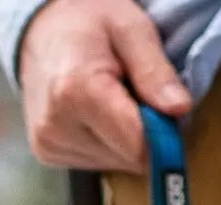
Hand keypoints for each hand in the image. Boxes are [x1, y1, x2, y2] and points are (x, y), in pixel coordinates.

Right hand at [18, 0, 191, 171]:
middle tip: (133, 95)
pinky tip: (95, 115)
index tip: (166, 112)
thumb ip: (155, 70)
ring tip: (111, 102)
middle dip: (145, 134)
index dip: (164, 135)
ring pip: (118, 164)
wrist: (40, 30)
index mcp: (75, 91)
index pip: (139, 146)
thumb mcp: (130, 28)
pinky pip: (98, 163)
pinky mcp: (47, 153)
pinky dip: (107, 143)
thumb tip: (180, 110)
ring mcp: (48, 142)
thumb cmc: (89, 24)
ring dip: (126, 139)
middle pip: (131, 158)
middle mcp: (56, 124)